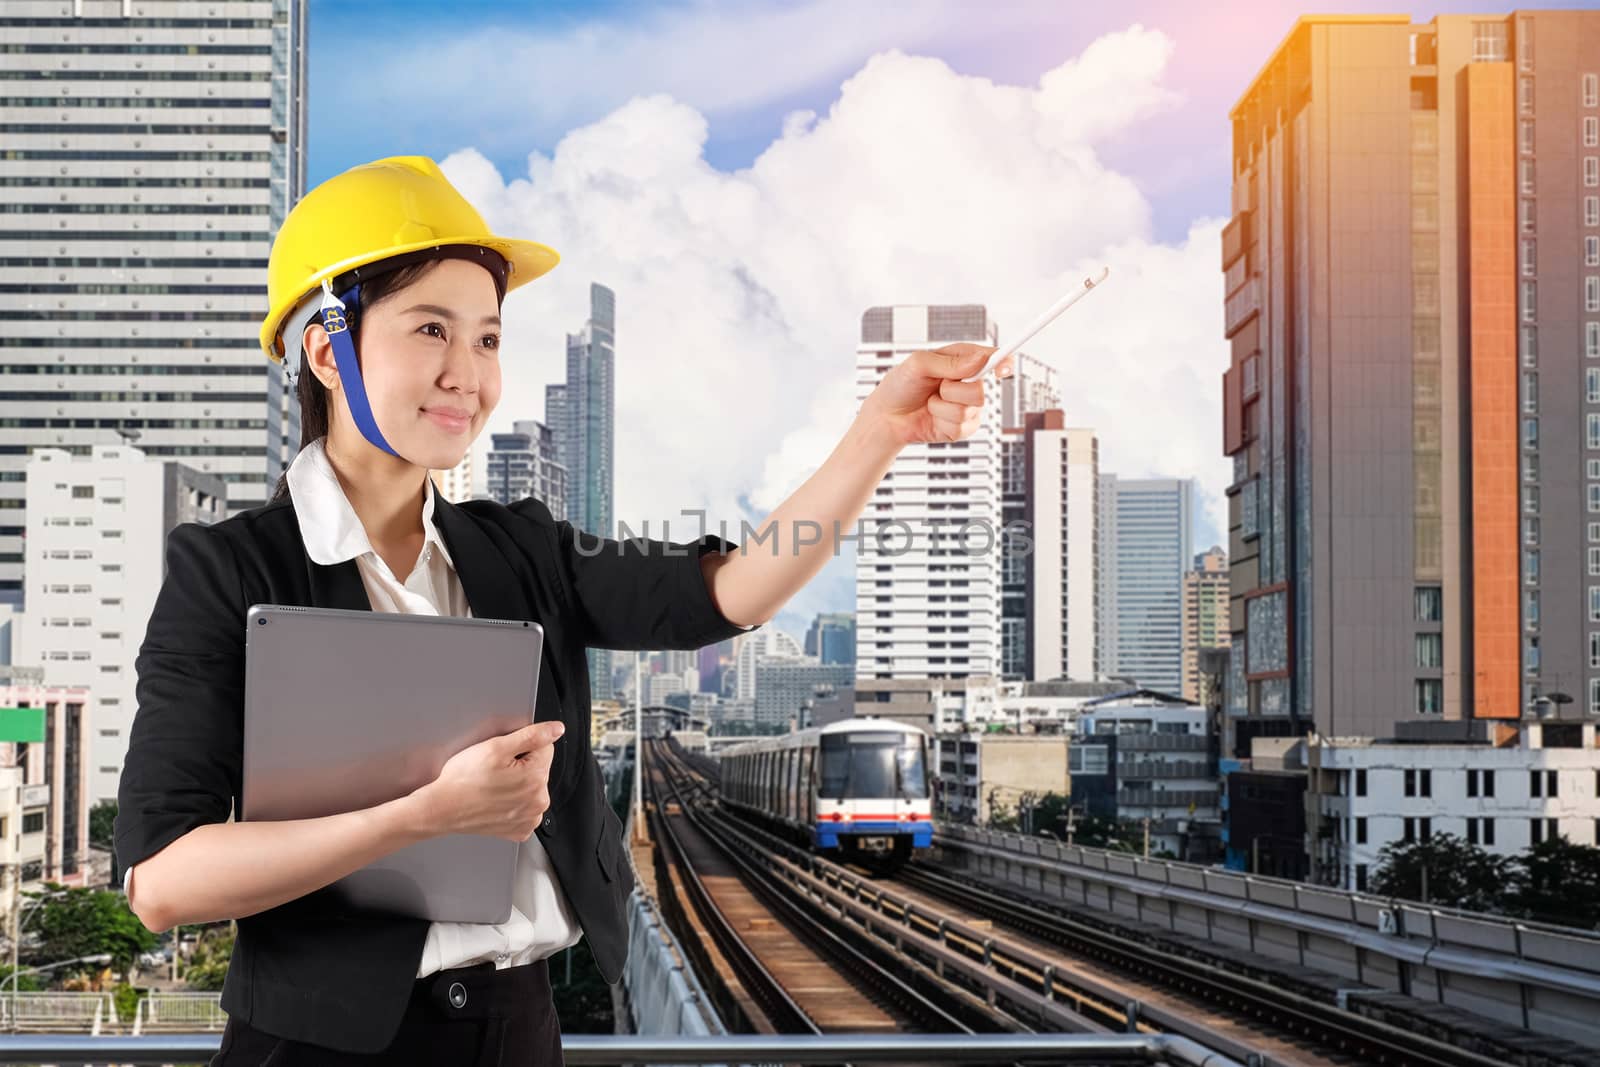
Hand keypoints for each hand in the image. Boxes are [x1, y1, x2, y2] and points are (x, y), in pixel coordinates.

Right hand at [411, 720, 565, 840]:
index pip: (545, 747)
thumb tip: (556, 730)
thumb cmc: (462, 781)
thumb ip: (532, 735)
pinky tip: (495, 800)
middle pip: (539, 769)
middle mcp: (539, 802)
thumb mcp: (495, 747)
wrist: (442, 809)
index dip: (522, 746)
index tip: (504, 755)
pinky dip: (513, 803)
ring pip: (531, 788)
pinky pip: (524, 807)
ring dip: (517, 784)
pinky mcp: (520, 829)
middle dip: (520, 765)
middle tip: (495, 771)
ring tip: (493, 786)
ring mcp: (530, 818)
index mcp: (537, 778)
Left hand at [858, 343, 1015, 448]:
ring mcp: (967, 406)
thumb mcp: (918, 364)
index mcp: (961, 360)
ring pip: (970, 409)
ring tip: (930, 402)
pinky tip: (933, 417)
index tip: (1003, 368)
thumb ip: (949, 362)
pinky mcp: (962, 427)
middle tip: (937, 387)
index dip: (1003, 362)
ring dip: (943, 407)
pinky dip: (943, 422)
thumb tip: (979, 360)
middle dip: (954, 390)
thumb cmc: (899, 385)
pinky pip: (963, 427)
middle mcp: (967, 382)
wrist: (887, 417)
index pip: (992, 358)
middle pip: (982, 389)